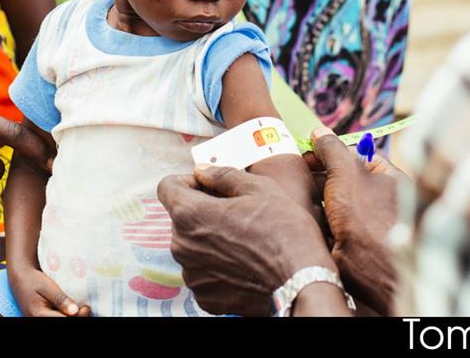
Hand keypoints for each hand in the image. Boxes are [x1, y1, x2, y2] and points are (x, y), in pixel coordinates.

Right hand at [9, 267, 90, 316]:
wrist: (20, 278)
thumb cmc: (33, 280)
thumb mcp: (47, 286)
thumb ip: (60, 299)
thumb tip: (75, 311)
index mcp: (40, 316)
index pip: (63, 320)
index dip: (78, 316)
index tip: (86, 307)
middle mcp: (40, 321)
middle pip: (63, 321)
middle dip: (77, 317)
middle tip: (86, 307)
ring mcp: (42, 319)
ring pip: (61, 319)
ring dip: (72, 315)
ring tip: (81, 307)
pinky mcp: (44, 317)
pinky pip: (57, 317)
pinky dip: (66, 313)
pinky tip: (73, 307)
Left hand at [157, 167, 335, 315]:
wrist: (302, 283)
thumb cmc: (284, 232)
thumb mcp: (259, 187)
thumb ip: (222, 175)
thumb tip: (203, 171)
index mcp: (189, 215)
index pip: (167, 187)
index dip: (189, 181)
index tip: (211, 186)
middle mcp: (181, 247)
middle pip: (181, 217)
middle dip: (203, 210)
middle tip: (238, 213)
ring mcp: (192, 276)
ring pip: (192, 245)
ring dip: (210, 238)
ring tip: (244, 240)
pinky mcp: (205, 297)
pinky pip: (203, 272)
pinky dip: (218, 265)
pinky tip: (244, 263)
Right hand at [307, 126, 399, 314]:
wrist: (372, 265)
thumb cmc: (367, 212)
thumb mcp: (347, 171)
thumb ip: (332, 149)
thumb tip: (318, 131)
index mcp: (387, 178)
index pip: (356, 156)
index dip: (330, 153)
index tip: (307, 154)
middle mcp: (379, 199)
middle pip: (342, 180)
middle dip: (320, 177)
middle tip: (296, 175)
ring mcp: (365, 223)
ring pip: (334, 204)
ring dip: (316, 200)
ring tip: (294, 195)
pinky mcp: (352, 244)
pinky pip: (330, 225)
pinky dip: (317, 221)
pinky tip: (301, 216)